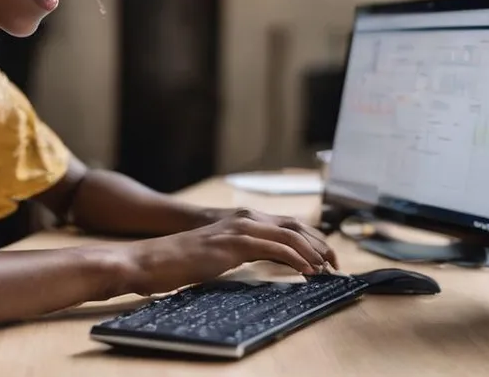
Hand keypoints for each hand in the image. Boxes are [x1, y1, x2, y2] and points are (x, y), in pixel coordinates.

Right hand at [115, 208, 339, 295]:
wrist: (152, 259)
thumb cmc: (180, 261)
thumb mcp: (218, 254)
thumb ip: (241, 252)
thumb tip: (263, 263)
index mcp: (242, 220)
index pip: (286, 225)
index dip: (310, 239)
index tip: (325, 257)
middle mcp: (245, 219)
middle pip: (295, 226)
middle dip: (319, 243)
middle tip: (335, 263)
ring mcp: (240, 228)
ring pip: (290, 235)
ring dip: (313, 251)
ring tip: (327, 268)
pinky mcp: (235, 243)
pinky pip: (276, 248)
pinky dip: (296, 258)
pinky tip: (307, 270)